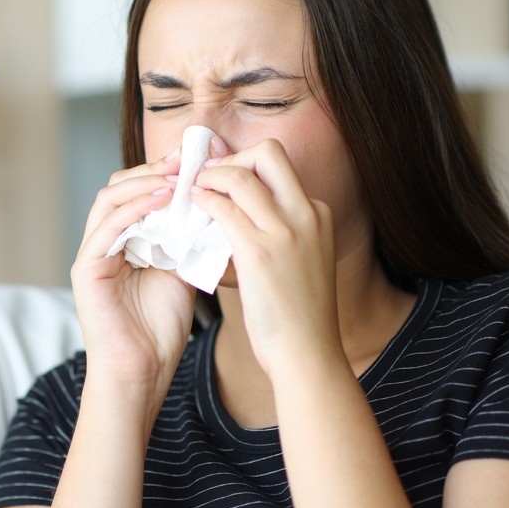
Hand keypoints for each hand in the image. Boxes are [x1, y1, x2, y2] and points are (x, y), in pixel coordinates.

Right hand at [70, 149, 196, 399]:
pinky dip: (133, 209)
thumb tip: (214, 203)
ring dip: (144, 182)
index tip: (200, 156)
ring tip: (178, 175)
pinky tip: (163, 200)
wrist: (142, 372)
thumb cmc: (161, 329)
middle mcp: (104, 241)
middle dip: (156, 168)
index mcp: (125, 240)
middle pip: (120, 186)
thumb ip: (188, 238)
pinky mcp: (86, 269)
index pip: (139, 191)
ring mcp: (92, 253)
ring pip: (109, 199)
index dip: (167, 170)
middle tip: (189, 157)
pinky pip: (106, 227)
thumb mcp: (182, 270)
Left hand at [188, 139, 343, 376]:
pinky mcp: (260, 254)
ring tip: (192, 192)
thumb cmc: (296, 315)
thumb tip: (238, 211)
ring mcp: (286, 232)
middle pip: (267, 153)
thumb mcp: (299, 262)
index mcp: (317, 214)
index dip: (244, 163)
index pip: (279, 164)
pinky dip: (202, 204)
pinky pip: (223, 209)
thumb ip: (276, 232)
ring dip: (209, 177)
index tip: (220, 175)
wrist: (307, 354)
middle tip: (205, 177)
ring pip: (240, 176)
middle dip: (231, 158)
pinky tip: (191, 214)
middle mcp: (306, 215)